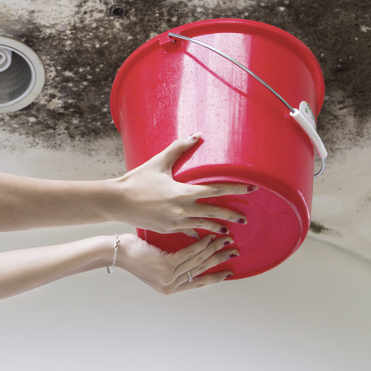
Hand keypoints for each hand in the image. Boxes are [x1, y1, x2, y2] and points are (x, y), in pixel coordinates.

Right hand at [112, 133, 251, 234]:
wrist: (117, 201)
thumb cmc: (137, 180)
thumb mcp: (159, 162)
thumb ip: (179, 148)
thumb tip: (197, 135)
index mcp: (182, 192)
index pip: (216, 190)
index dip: (236, 189)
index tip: (252, 189)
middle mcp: (182, 209)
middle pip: (214, 212)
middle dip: (232, 215)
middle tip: (245, 217)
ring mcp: (175, 222)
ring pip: (203, 225)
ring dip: (217, 227)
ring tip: (228, 230)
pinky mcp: (168, 229)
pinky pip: (188, 232)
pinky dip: (198, 233)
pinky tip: (203, 235)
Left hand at [117, 233, 235, 294]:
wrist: (117, 252)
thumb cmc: (134, 253)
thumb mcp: (156, 261)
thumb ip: (173, 263)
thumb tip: (192, 254)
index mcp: (169, 287)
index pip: (197, 282)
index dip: (215, 276)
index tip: (229, 271)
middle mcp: (171, 286)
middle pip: (202, 271)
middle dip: (220, 261)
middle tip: (234, 252)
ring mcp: (169, 277)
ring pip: (198, 261)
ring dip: (214, 249)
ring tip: (226, 241)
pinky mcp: (167, 266)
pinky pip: (190, 253)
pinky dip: (202, 244)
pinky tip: (210, 236)